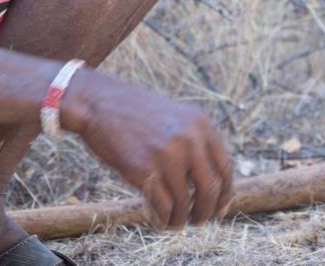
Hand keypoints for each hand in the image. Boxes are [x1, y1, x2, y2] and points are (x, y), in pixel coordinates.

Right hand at [61, 67, 233, 229]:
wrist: (99, 102)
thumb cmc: (135, 112)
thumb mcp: (175, 117)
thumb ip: (194, 141)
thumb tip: (212, 182)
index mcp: (200, 124)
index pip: (225, 167)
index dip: (225, 193)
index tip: (219, 207)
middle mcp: (189, 139)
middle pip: (211, 189)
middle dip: (206, 211)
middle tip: (198, 220)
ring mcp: (167, 155)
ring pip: (185, 203)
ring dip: (181, 219)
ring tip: (173, 221)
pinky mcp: (144, 170)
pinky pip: (163, 207)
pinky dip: (162, 220)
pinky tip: (158, 220)